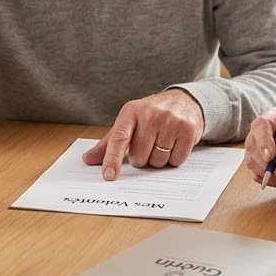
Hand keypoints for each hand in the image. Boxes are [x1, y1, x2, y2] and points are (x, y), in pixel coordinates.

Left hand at [81, 89, 204, 180]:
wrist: (183, 100)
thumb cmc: (150, 115)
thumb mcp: (129, 122)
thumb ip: (109, 143)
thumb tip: (87, 160)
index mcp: (130, 112)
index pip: (119, 138)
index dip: (112, 159)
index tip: (108, 176)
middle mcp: (151, 114)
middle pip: (139, 157)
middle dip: (142, 158)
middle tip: (148, 145)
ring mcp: (171, 121)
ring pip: (158, 161)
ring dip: (158, 159)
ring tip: (162, 143)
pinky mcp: (188, 129)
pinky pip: (176, 160)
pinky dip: (174, 159)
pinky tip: (174, 144)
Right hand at [243, 107, 275, 188]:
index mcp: (275, 118)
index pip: (261, 124)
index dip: (263, 140)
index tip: (270, 156)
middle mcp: (262, 132)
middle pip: (251, 145)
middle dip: (267, 163)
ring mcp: (257, 149)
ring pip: (251, 161)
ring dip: (270, 174)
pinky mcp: (258, 165)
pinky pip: (256, 175)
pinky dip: (270, 180)